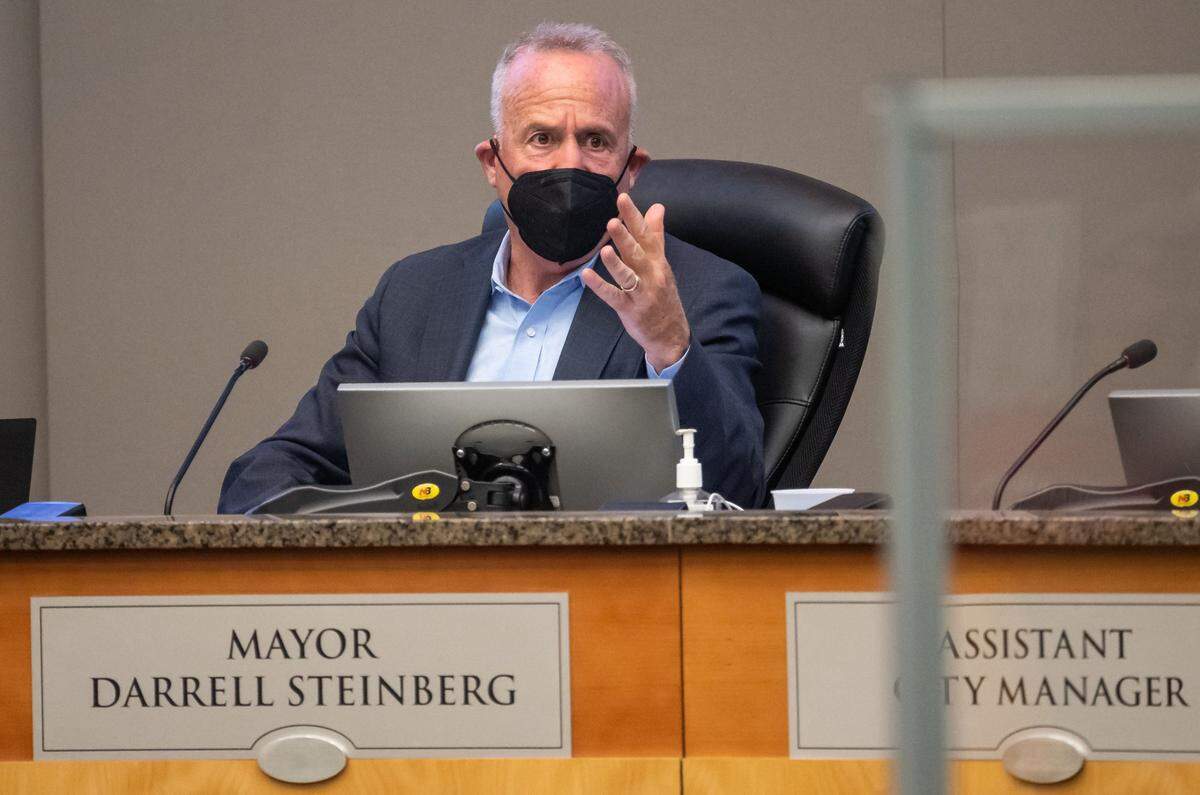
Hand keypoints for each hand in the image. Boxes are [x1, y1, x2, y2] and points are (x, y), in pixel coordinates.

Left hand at [581, 194, 690, 371]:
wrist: (670, 332)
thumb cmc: (662, 294)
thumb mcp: (661, 263)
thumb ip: (656, 235)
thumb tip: (657, 207)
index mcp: (657, 261)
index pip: (646, 234)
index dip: (634, 216)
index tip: (623, 198)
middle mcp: (650, 274)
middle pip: (637, 252)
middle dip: (625, 236)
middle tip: (612, 220)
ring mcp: (641, 293)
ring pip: (628, 275)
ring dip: (616, 263)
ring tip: (605, 250)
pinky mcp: (630, 309)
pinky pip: (614, 296)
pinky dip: (600, 286)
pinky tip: (586, 275)